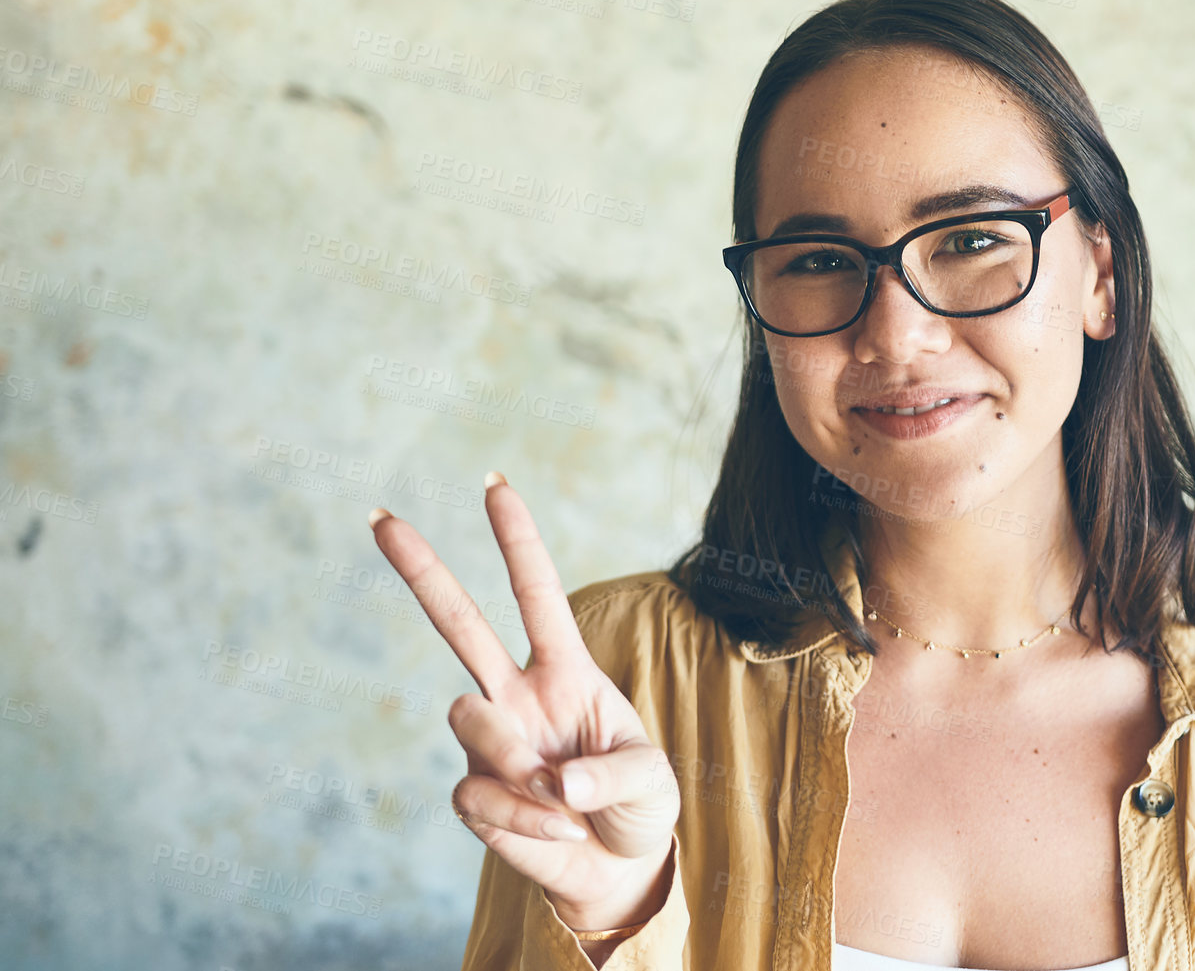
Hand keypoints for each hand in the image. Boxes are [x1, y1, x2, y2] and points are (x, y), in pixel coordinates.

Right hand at [368, 472, 679, 926]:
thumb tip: (554, 780)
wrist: (617, 872)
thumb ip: (612, 773)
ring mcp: (491, 743)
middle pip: (460, 624)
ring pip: (468, 717)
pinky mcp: (473, 796)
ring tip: (560, 797)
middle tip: (380, 517)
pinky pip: (478, 794)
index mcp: (567, 671)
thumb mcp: (652, 781)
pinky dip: (523, 819)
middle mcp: (518, 695)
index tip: (494, 484)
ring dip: (516, 759)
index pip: (537, 594)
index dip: (517, 541)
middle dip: (421, 571)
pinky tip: (555, 831)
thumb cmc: (638, 808)